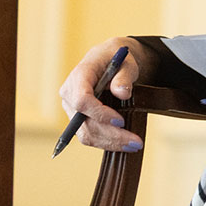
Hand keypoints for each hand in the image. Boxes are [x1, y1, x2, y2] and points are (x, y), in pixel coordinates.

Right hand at [59, 37, 156, 152]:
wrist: (111, 60)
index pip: (82, 100)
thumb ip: (123, 76)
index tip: (121, 121)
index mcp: (78, 76)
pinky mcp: (78, 119)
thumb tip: (122, 93)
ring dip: (110, 143)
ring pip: (86, 134)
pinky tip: (125, 144)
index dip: (100, 113)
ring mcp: (72, 109)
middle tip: (136, 142)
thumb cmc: (118, 59)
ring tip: (134, 146)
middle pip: (84, 123)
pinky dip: (106, 143)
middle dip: (111, 135)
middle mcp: (69, 95)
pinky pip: (89, 136)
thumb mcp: (126, 62)